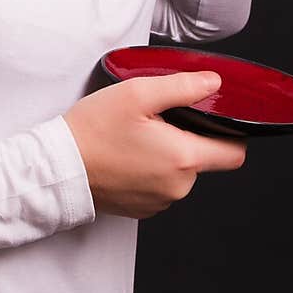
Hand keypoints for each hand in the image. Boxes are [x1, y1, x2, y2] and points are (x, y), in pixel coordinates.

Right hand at [62, 71, 246, 218]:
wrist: (57, 168)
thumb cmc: (93, 131)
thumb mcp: (137, 94)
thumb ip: (182, 87)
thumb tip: (213, 84)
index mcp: (183, 158)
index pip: (234, 154)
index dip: (230, 134)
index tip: (212, 120)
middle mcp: (177, 187)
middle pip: (204, 160)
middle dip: (188, 140)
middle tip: (156, 121)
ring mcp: (159, 202)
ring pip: (180, 173)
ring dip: (167, 156)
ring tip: (136, 138)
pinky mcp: (142, 209)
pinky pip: (160, 186)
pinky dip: (150, 171)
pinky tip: (127, 156)